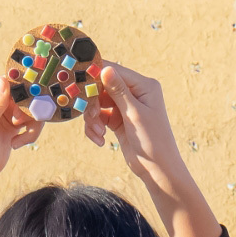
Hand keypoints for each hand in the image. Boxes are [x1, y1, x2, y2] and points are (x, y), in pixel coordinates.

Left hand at [0, 78, 42, 184]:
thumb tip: (5, 80)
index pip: (13, 81)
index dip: (23, 91)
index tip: (28, 105)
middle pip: (28, 95)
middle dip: (29, 112)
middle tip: (19, 124)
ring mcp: (9, 110)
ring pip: (34, 109)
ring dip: (31, 126)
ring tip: (18, 140)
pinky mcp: (17, 123)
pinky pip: (34, 122)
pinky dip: (30, 134)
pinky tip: (16, 144)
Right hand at [89, 62, 220, 236]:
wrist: (157, 169)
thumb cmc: (153, 140)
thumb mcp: (134, 114)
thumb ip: (118, 90)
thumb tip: (105, 68)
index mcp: (144, 86)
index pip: (115, 71)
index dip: (96, 75)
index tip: (78, 81)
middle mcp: (134, 93)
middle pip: (102, 87)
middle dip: (93, 103)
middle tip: (92, 117)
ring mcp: (124, 106)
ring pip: (97, 103)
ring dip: (93, 118)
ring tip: (99, 133)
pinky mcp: (117, 120)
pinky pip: (98, 117)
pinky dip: (95, 127)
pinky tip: (100, 139)